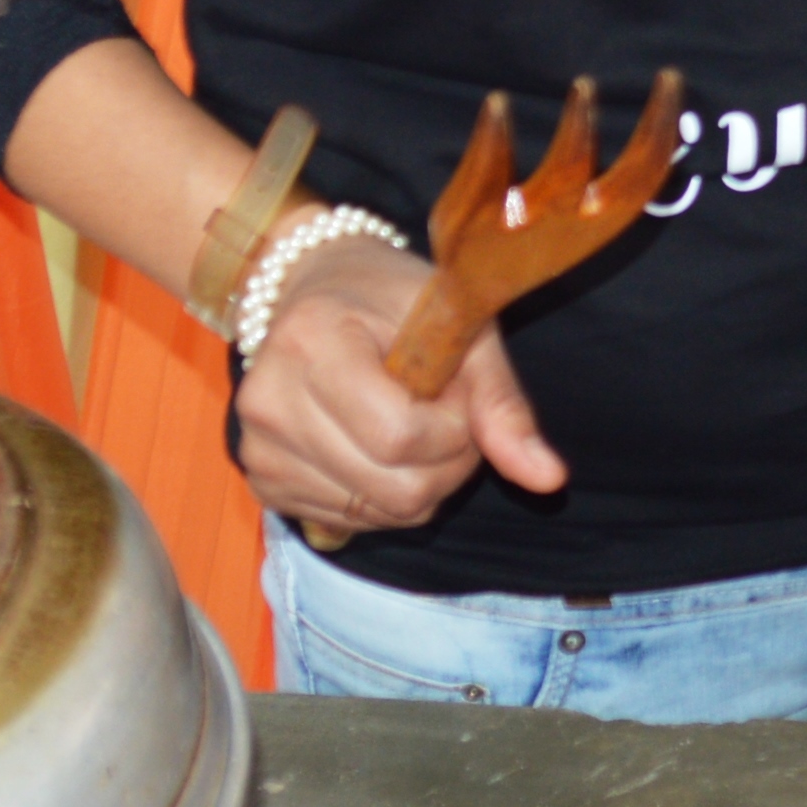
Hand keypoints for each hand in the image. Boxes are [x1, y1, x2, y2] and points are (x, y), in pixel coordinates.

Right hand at [230, 234, 567, 538]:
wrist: (310, 285)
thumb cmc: (390, 298)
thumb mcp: (459, 326)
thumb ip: (502, 403)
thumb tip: (549, 478)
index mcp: (312, 340)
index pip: (402, 436)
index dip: (455, 429)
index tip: (456, 392)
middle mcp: (269, 398)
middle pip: (394, 488)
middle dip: (447, 464)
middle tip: (444, 414)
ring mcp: (258, 446)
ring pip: (378, 513)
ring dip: (419, 482)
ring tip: (408, 424)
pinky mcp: (263, 480)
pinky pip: (350, 521)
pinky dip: (383, 495)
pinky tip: (376, 446)